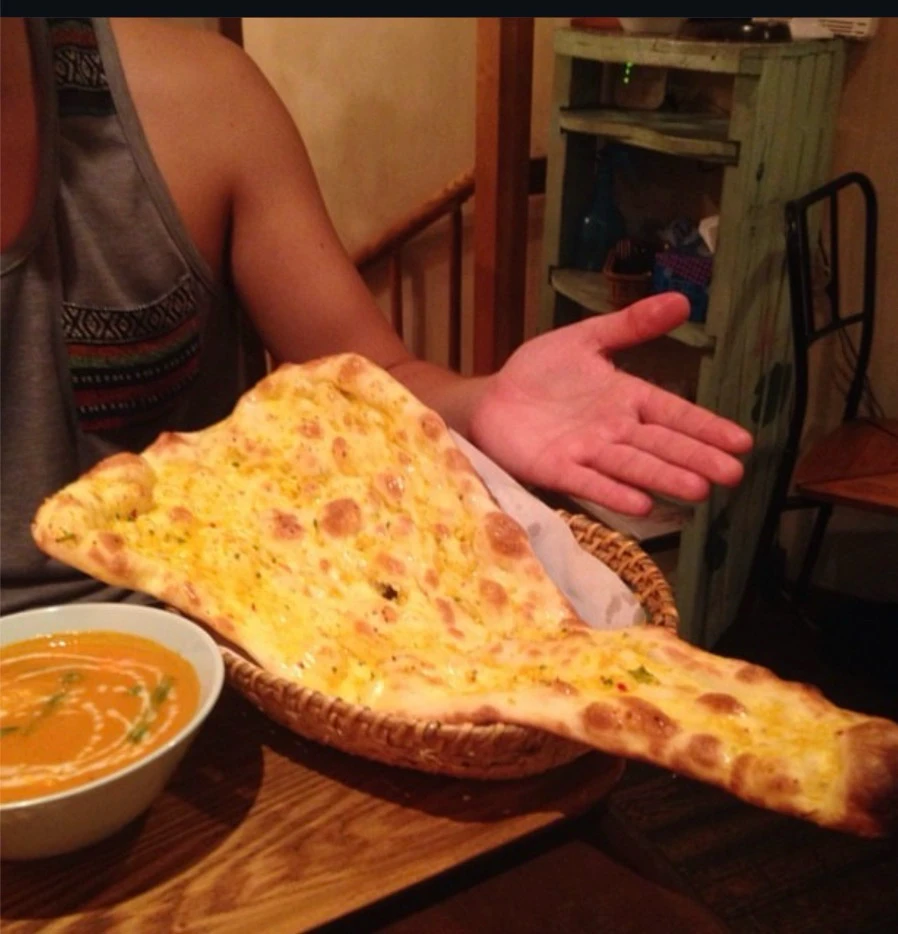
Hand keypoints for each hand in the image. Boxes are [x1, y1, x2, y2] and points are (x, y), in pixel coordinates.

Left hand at [469, 293, 752, 514]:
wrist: (492, 398)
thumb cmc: (541, 371)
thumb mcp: (586, 338)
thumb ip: (631, 324)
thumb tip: (682, 300)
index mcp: (626, 397)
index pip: (674, 413)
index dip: (706, 427)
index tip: (743, 442)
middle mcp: (613, 429)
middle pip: (661, 444)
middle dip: (696, 458)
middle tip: (733, 475)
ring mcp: (586, 451)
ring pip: (631, 465)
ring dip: (663, 477)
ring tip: (697, 489)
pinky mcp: (556, 469)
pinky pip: (588, 481)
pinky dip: (612, 491)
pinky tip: (640, 505)